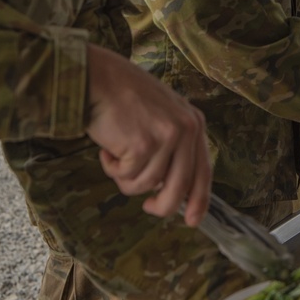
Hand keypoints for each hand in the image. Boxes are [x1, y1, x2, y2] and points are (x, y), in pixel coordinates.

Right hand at [85, 44, 210, 225]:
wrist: (97, 78)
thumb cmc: (122, 98)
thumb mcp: (160, 116)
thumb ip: (172, 147)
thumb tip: (168, 188)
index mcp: (193, 122)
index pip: (203, 170)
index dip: (198, 200)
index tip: (191, 221)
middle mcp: (186, 129)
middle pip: (179, 187)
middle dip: (161, 205)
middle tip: (147, 208)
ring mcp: (167, 137)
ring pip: (147, 185)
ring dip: (126, 177)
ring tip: (116, 153)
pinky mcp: (144, 145)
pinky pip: (127, 178)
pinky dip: (112, 169)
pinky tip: (108, 147)